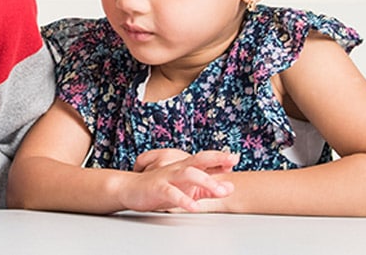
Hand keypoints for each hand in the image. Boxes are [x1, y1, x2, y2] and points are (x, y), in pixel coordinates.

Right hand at [117, 150, 237, 212]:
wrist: (130, 188)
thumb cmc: (161, 188)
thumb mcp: (188, 189)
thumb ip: (208, 188)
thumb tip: (230, 187)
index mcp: (186, 167)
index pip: (206, 159)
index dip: (220, 158)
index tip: (235, 159)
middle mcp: (178, 168)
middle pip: (199, 159)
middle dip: (216, 159)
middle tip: (232, 161)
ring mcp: (167, 177)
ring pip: (188, 174)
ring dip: (205, 180)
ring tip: (220, 191)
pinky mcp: (157, 188)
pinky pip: (172, 193)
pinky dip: (183, 200)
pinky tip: (194, 207)